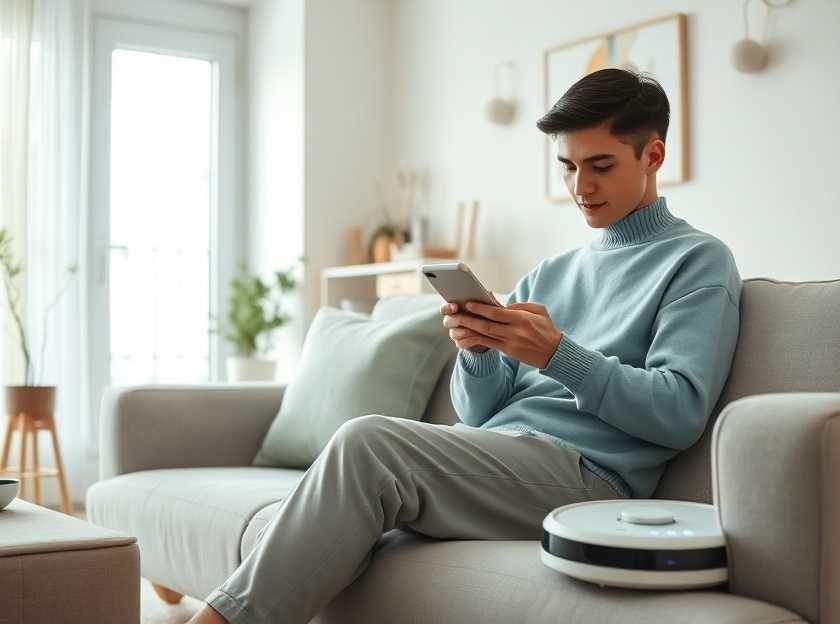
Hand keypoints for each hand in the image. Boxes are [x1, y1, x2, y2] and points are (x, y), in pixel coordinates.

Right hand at [440, 302, 489, 352]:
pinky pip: (461, 343)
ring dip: (466, 331)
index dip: (448, 308)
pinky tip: (479, 337)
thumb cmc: (487, 315)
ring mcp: (455, 333)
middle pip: (447, 321)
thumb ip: (485, 299)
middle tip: (466, 320)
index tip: (455, 307)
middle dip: (457, 320)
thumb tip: (488, 293)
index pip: (445, 308)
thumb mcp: (488, 306)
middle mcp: (452, 321)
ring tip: (477, 330)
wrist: (493, 332)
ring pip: (454, 333)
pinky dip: (470, 340)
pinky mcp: (461, 343)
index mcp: (455, 309)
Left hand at [443, 301, 563, 368]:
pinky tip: (464, 340)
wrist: (555, 353)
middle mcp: (514, 332)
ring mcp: (510, 343)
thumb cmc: (546, 329)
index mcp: (522, 319)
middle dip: (469, 319)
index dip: (481, 308)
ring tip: (455, 326)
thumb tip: (502, 304)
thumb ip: (520, 306)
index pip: (497, 313)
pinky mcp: (508, 351)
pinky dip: (475, 342)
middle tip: (455, 314)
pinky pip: (488, 345)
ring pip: (485, 335)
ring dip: (469, 330)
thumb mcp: (538, 311)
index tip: (469, 303)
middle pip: (487, 324)